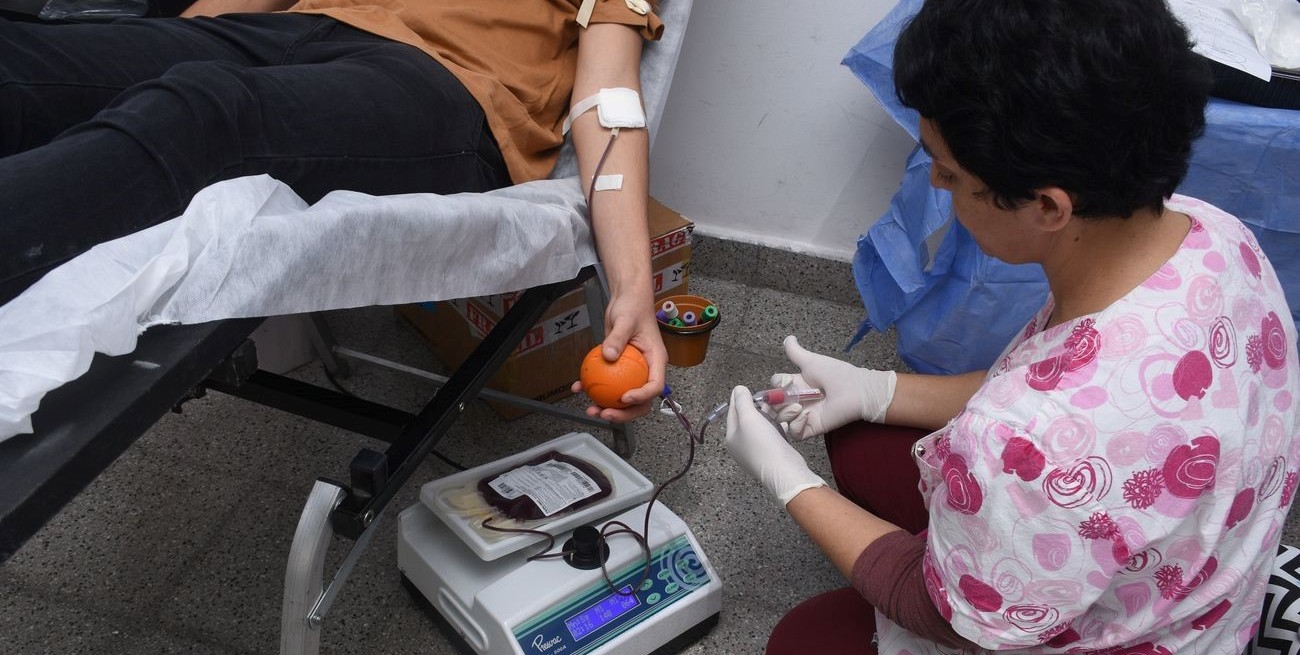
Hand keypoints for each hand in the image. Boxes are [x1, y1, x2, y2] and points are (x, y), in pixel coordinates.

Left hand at [571, 291, 666, 421]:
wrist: (626, 300)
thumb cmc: (633, 307)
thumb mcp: (625, 320)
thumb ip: (617, 338)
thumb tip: (608, 356)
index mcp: (656, 361)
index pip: (654, 385)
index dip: (641, 397)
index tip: (624, 398)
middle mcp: (646, 370)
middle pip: (641, 400)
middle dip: (624, 413)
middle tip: (605, 413)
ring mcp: (632, 371)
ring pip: (623, 397)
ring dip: (607, 407)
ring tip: (591, 410)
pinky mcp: (618, 368)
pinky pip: (608, 384)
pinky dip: (594, 388)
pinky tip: (579, 388)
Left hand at [725, 385, 826, 506]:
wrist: (784, 471)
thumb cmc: (763, 443)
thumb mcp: (749, 418)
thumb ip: (742, 402)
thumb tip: (737, 389)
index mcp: (731, 437)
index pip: (732, 412)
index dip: (738, 398)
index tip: (745, 388)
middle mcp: (741, 445)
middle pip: (746, 420)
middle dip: (756, 407)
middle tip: (764, 397)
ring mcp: (756, 451)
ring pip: (761, 427)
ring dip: (768, 416)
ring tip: (775, 407)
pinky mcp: (771, 454)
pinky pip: (772, 436)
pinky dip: (777, 428)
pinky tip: (784, 423)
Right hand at [771, 335, 896, 440]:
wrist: (856, 390)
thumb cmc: (837, 374)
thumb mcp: (812, 361)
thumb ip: (796, 352)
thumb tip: (788, 338)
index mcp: (797, 385)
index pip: (776, 386)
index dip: (775, 385)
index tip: (785, 382)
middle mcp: (798, 400)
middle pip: (774, 404)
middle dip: (775, 402)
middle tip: (786, 398)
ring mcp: (803, 415)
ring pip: (780, 419)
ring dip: (785, 413)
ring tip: (798, 407)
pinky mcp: (810, 428)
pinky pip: (794, 432)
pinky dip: (795, 425)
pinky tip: (806, 415)